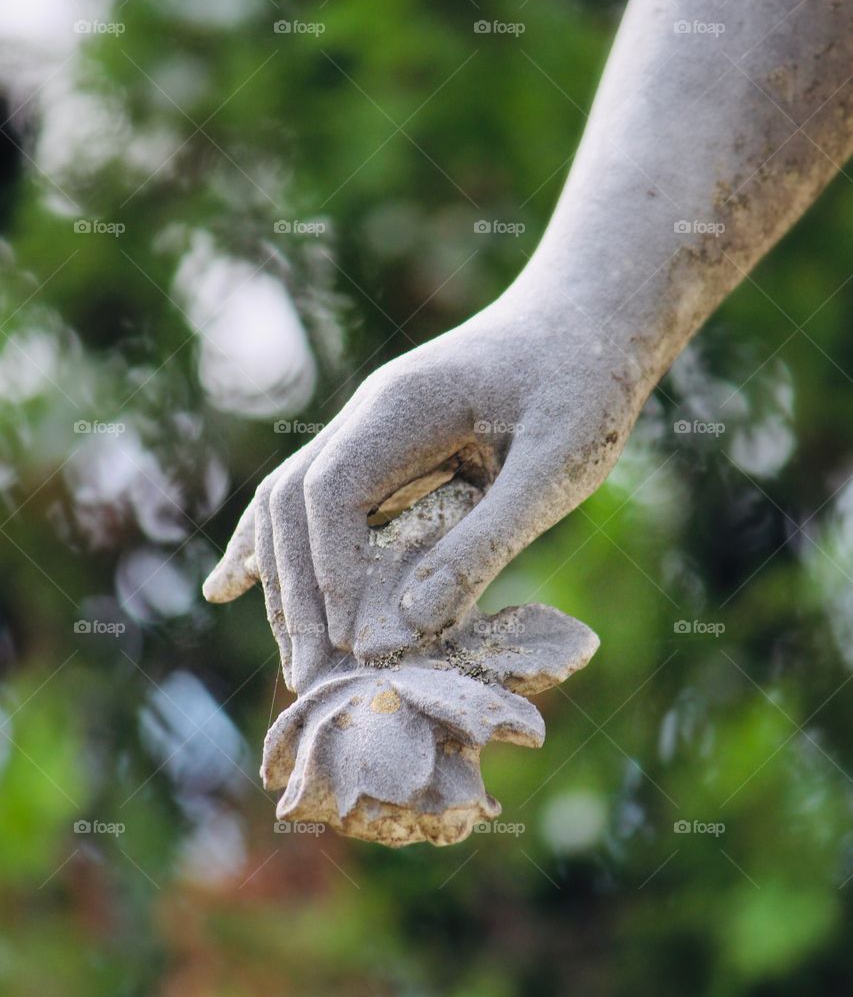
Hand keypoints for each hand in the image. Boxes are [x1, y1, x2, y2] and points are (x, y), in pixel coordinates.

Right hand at [203, 293, 642, 686]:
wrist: (590, 317)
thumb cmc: (587, 384)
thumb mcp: (556, 466)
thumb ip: (486, 541)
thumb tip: (409, 625)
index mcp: (401, 406)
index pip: (330, 496)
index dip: (332, 575)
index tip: (353, 644)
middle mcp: (367, 414)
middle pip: (291, 505)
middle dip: (296, 593)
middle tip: (312, 679)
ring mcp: (367, 429)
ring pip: (289, 507)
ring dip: (285, 583)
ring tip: (295, 662)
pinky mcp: (383, 450)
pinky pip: (313, 503)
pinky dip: (279, 550)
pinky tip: (234, 584)